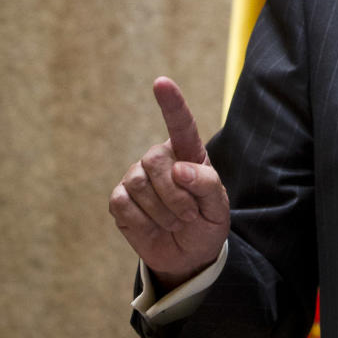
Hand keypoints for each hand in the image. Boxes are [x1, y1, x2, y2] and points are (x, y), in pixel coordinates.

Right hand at [109, 77, 229, 290]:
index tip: (161, 82)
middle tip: (190, 215)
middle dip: (175, 194)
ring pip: (139, 184)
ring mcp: (136, 177)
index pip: (181, 124)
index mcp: (188, 153)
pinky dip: (143, 222)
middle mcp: (160, 159)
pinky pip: (123, 204)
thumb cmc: (206, 223)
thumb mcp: (218, 206)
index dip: (171, 103)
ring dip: (162, 212)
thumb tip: (179, 169)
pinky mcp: (119, 199)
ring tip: (176, 222)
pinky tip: (154, 227)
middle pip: (155, 159)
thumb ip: (207, 184)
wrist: (188, 255)